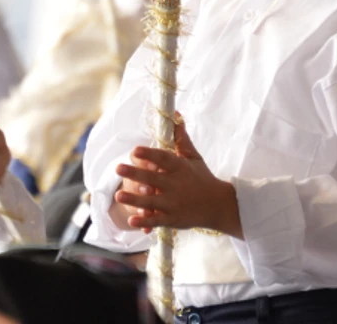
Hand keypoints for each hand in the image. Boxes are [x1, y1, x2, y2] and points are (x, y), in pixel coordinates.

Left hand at [114, 120, 241, 236]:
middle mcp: (177, 185)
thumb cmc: (203, 178)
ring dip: (134, 198)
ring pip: (151, 201)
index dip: (149, 154)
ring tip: (118, 194)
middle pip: (153, 178)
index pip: (163, 159)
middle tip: (118, 168)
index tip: (135, 150)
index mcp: (180, 168)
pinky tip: (132, 219)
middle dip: (135, 173)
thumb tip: (175, 114)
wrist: (219, 205)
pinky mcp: (173, 219)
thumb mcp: (194, 157)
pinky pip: (157, 221)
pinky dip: (145, 221)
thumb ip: (181, 138)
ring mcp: (174, 204)